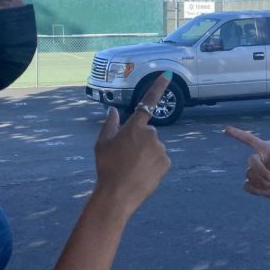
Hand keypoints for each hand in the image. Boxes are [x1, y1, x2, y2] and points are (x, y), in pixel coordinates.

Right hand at [94, 74, 171, 212]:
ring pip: (154, 147)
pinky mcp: (166, 162)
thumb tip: (113, 110)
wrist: (118, 194)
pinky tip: (142, 173)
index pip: (148, 102)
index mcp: (134, 127)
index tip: (168, 74)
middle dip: (140, 141)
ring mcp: (160, 148)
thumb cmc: (106, 167)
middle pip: (147, 132)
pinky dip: (153, 164)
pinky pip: (160, 159)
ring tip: (133, 168)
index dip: (158, 87)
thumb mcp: (101, 144)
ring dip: (146, 153)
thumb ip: (109, 125)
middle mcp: (150, 134)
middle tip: (126, 157)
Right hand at [225, 126, 269, 205]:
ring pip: (249, 175)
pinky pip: (247, 186)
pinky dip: (256, 190)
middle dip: (260, 172)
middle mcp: (260, 160)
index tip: (226, 129)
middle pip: (251, 161)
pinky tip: (266, 192)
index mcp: (267, 151)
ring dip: (262, 183)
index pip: (250, 140)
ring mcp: (256, 173)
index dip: (238, 134)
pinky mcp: (254, 185)